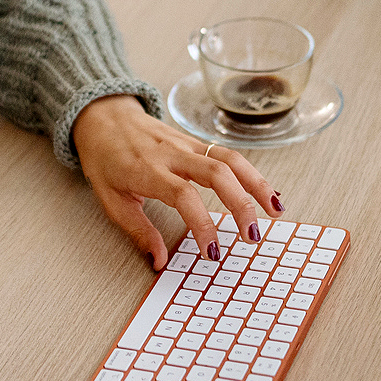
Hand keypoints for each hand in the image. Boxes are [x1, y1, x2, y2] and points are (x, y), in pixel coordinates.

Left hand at [72, 94, 281, 270]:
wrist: (104, 117)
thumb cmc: (105, 159)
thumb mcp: (111, 200)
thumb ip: (138, 231)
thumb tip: (159, 262)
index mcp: (148, 171)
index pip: (183, 196)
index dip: (202, 224)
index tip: (212, 251)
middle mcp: (172, 154)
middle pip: (217, 173)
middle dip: (241, 204)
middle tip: (253, 235)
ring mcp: (187, 145)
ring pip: (230, 158)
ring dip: (257, 184)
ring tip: (277, 210)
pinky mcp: (196, 142)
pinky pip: (228, 154)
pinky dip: (251, 173)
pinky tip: (266, 192)